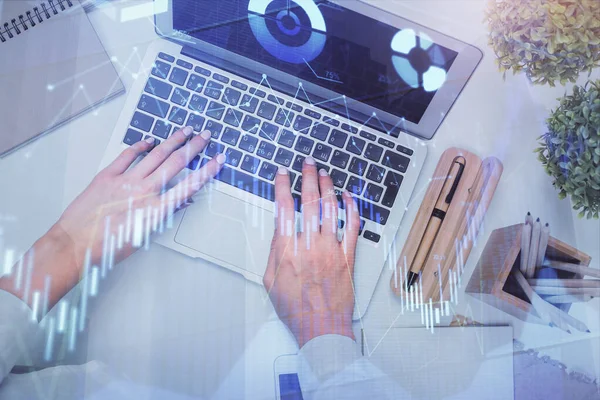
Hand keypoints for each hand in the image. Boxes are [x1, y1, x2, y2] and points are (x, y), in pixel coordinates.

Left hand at [0, 127, 222, 312]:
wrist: (76, 245)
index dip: (207, 171)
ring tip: (185, 131)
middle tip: (205, 136)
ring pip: (156, 154)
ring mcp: (125, 181)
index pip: (189, 185)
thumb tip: (181, 201)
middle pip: (176, 163)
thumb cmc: (109, 246)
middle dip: (194, 147)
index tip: (218, 160)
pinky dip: (140, 145)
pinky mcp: (107, 176)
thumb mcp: (144, 235)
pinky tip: (149, 140)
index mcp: (156, 210)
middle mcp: (144, 191)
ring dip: (173, 141)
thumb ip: (163, 214)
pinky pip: (128, 155)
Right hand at [263, 157, 360, 347]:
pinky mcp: (348, 256)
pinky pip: (352, 227)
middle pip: (308, 202)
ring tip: (324, 174)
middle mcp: (310, 245)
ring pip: (330, 210)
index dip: (281, 186)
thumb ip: (274, 251)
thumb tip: (279, 228)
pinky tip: (348, 196)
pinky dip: (351, 208)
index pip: (283, 209)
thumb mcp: (270, 280)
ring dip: (327, 188)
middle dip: (307, 177)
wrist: (321, 327)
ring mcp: (331, 249)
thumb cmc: (295, 308)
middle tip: (308, 163)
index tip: (282, 173)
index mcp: (288, 250)